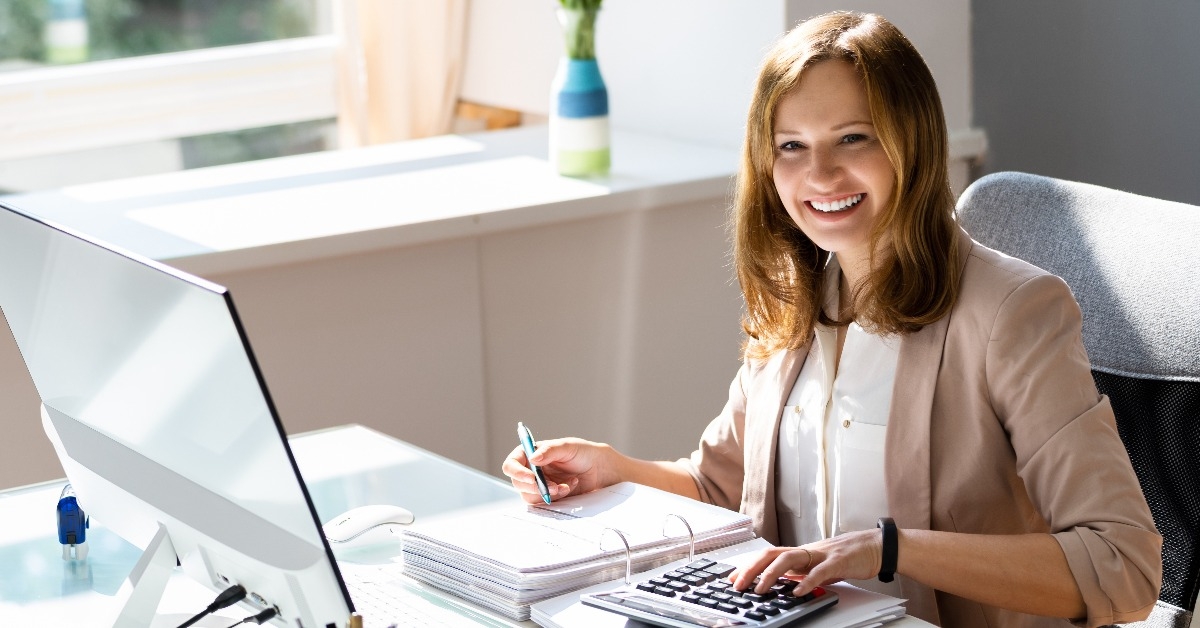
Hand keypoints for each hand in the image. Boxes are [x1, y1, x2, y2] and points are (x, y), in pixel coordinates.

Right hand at [500, 437, 617, 504]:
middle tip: (553, 487)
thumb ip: (550, 450)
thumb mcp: (567, 447)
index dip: (517, 472)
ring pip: (529, 496)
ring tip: (565, 486)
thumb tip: (533, 458)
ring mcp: (538, 484)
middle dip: (535, 487)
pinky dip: (556, 497)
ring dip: (547, 493)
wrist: (598, 470)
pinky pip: (544, 502)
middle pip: (518, 483)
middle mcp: (531, 470)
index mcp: (531, 453)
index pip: (512, 464)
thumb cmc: (583, 453)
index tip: (531, 478)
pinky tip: (569, 488)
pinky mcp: (547, 496)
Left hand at [731, 528, 883, 595]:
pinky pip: (820, 571)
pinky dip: (807, 581)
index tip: (732, 578)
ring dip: (771, 574)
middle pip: (772, 554)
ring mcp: (822, 554)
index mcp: (801, 552)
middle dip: (751, 569)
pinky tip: (797, 592)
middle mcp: (807, 550)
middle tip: (738, 585)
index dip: (748, 565)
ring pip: (790, 559)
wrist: (877, 546)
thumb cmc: (849, 556)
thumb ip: (801, 572)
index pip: (768, 555)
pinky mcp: (839, 560)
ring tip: (760, 589)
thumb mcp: (819, 566)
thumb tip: (782, 583)